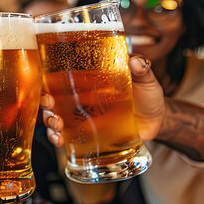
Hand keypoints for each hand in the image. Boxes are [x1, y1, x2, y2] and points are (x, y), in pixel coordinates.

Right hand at [41, 56, 165, 145]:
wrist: (158, 122)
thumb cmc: (149, 96)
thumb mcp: (147, 80)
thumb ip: (142, 69)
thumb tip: (136, 62)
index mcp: (92, 81)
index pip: (64, 76)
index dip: (50, 79)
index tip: (45, 82)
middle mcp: (82, 97)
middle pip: (53, 98)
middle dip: (45, 102)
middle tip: (49, 105)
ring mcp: (83, 117)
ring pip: (55, 117)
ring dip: (49, 122)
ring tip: (56, 126)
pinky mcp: (87, 134)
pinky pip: (67, 136)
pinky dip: (59, 138)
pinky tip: (60, 141)